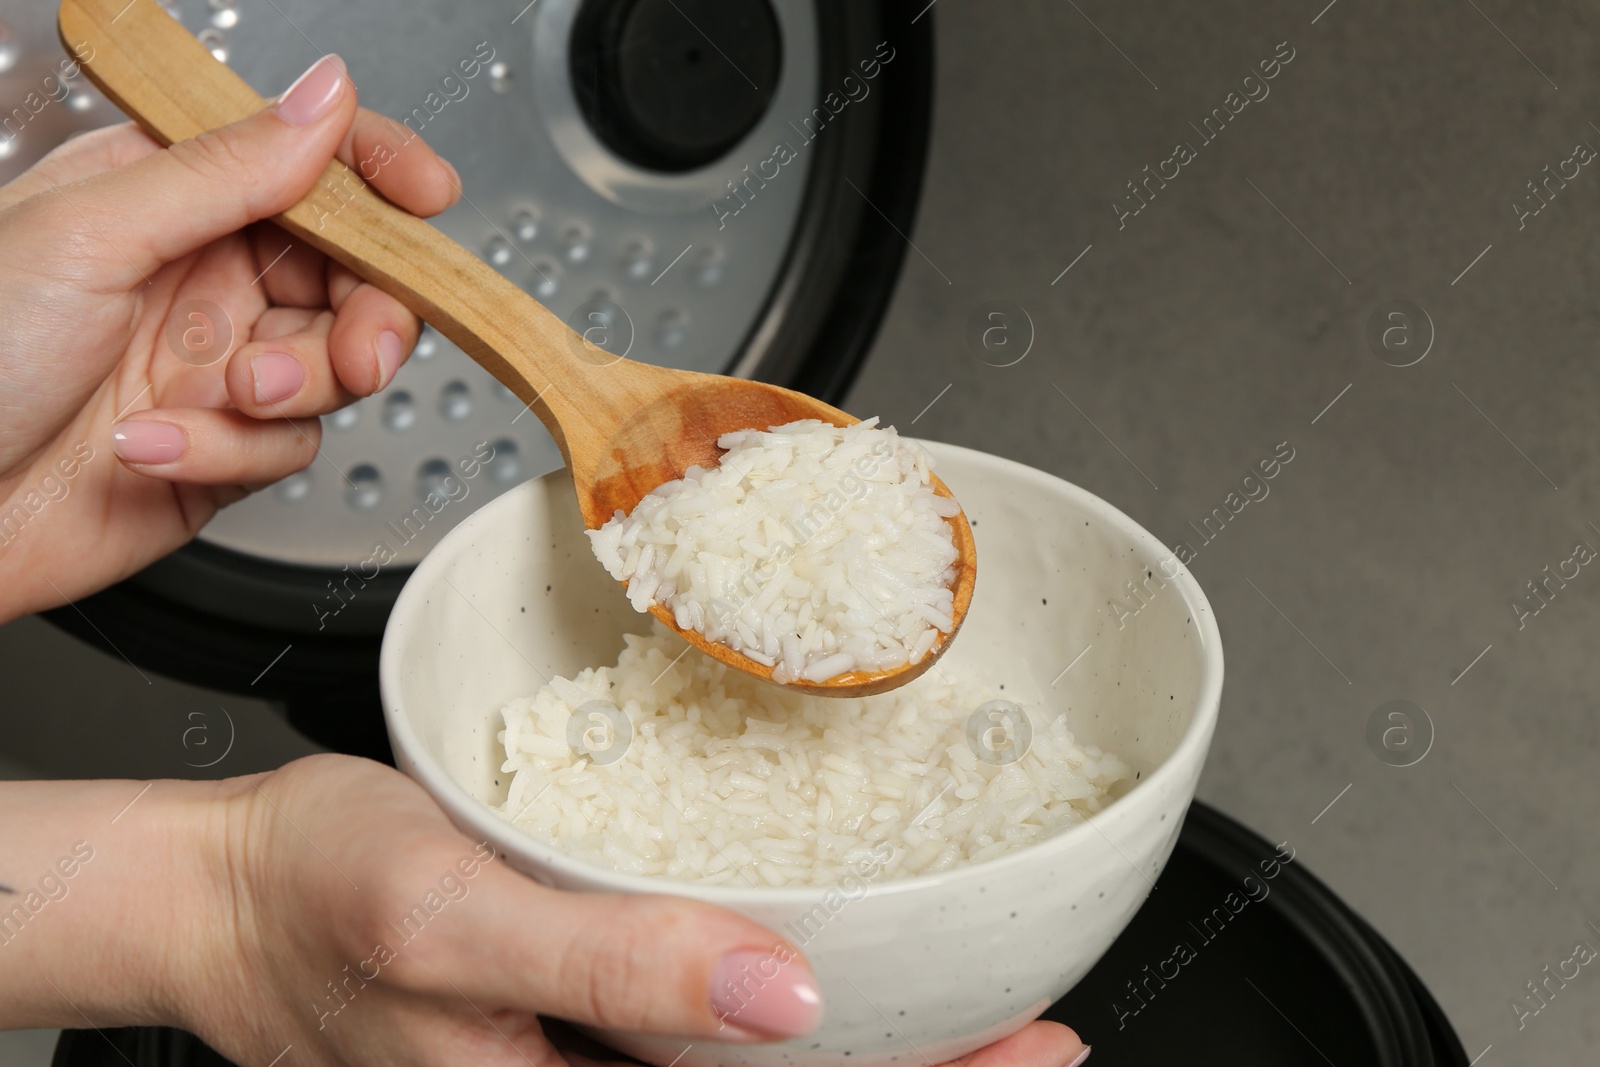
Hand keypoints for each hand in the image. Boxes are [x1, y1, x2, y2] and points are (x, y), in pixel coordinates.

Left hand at [0, 55, 457, 622]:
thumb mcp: (94, 232)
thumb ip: (226, 170)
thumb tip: (324, 99)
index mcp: (166, 197)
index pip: (304, 164)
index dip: (376, 175)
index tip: (426, 197)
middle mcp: (201, 278)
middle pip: (350, 277)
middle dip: (369, 313)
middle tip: (362, 346)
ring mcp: (215, 367)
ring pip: (335, 369)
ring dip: (292, 388)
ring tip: (229, 394)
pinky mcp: (223, 452)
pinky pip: (286, 449)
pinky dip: (230, 452)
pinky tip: (153, 447)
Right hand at [171, 754, 1088, 1066]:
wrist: (231, 891)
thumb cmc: (314, 896)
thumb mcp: (452, 920)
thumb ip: (612, 968)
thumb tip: (780, 999)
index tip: (1028, 1050)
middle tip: (1038, 1034)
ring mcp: (593, 1065)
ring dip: (869, 1045)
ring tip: (975, 1010)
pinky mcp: (585, 1020)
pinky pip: (702, 1032)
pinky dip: (785, 1009)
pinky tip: (831, 975)